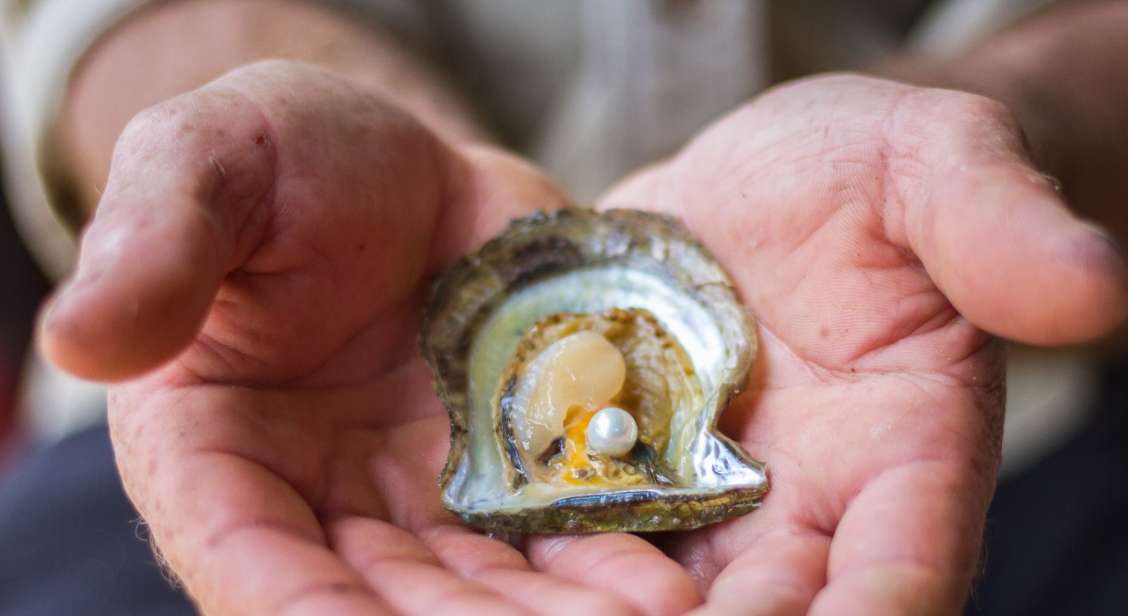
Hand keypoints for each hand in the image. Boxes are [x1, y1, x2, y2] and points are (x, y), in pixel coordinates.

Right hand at [40, 61, 699, 614]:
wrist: (405, 163)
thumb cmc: (285, 155)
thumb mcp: (208, 162)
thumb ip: (157, 243)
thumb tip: (81, 341)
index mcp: (213, 448)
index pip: (244, 557)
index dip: (300, 607)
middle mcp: (318, 498)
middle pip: (381, 598)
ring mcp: (421, 494)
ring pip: (477, 587)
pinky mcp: (505, 471)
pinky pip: (551, 537)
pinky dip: (600, 566)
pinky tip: (661, 585)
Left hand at [593, 74, 1127, 614]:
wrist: (758, 184)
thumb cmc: (866, 171)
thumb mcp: (933, 163)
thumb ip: (995, 224)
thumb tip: (1093, 286)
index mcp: (907, 452)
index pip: (902, 570)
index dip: (869, 615)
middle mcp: (808, 502)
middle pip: (773, 612)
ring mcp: (708, 497)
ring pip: (671, 596)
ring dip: (621, 613)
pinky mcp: (624, 471)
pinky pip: (584, 534)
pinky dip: (555, 561)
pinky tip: (498, 569)